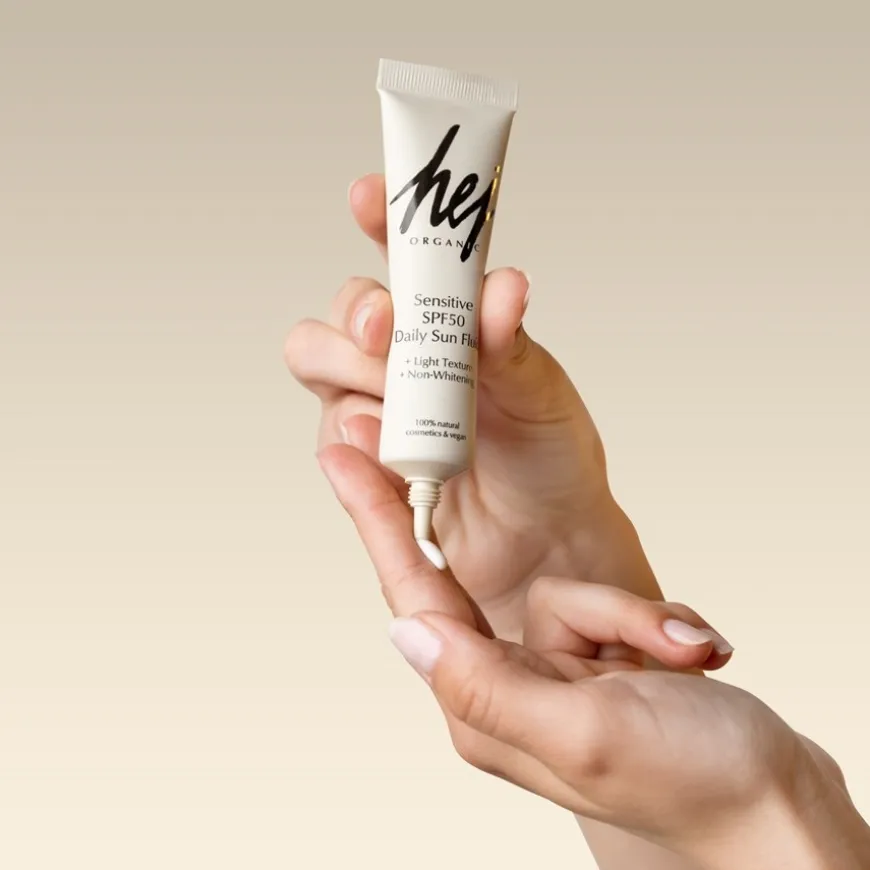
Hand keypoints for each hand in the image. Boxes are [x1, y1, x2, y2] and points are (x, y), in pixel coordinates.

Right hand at [287, 175, 659, 638]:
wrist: (542, 541)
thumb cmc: (549, 457)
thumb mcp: (542, 393)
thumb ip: (511, 344)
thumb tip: (499, 288)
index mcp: (453, 324)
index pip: (409, 258)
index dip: (384, 220)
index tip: (370, 197)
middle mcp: (405, 356)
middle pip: (348, 307)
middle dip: (359, 310)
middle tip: (386, 329)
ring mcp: (375, 403)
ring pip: (320, 359)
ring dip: (349, 369)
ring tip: (395, 405)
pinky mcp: (359, 456)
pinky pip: (330, 431)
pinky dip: (351, 434)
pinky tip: (389, 453)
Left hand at [319, 444, 869, 869]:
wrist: (774, 802)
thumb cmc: (690, 781)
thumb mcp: (585, 732)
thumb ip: (487, 685)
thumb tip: (408, 633)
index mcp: (484, 710)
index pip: (416, 598)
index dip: (376, 521)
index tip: (343, 456)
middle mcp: (506, 688)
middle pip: (483, 589)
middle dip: (493, 545)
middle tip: (430, 456)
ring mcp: (553, 671)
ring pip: (570, 592)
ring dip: (629, 615)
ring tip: (681, 655)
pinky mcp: (597, 657)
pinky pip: (611, 605)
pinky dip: (652, 620)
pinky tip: (692, 654)